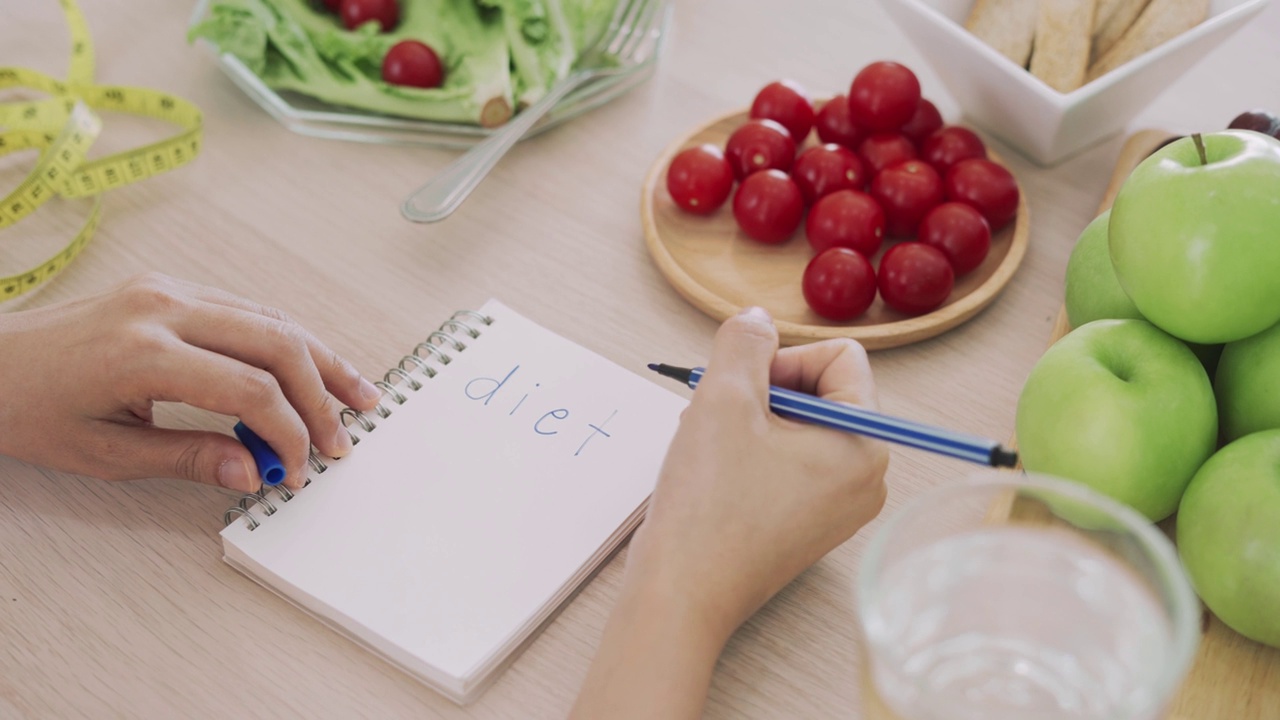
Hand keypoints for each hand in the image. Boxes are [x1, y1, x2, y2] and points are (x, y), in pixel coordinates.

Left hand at [0, 273, 381, 491]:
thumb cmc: (27, 407)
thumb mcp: (104, 452)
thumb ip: (187, 458)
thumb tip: (251, 471)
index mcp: (143, 352)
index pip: (250, 390)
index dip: (287, 434)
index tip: (296, 469)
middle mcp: (163, 308)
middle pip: (276, 344)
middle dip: (320, 395)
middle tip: (342, 438)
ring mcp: (168, 290)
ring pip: (271, 318)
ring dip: (319, 359)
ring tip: (357, 393)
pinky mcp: (169, 287)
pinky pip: (247, 308)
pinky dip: (287, 340)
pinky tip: (311, 365)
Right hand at [632, 306, 888, 636]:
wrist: (681, 595)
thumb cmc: (707, 508)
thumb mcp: (723, 399)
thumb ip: (744, 342)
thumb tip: (757, 319)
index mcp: (864, 446)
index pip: (841, 358)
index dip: (785, 358)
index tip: (743, 386)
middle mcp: (865, 478)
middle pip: (822, 390)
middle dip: (765, 391)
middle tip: (721, 418)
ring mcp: (838, 505)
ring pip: (799, 424)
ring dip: (752, 421)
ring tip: (714, 449)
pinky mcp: (808, 522)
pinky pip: (789, 461)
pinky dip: (751, 452)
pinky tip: (716, 472)